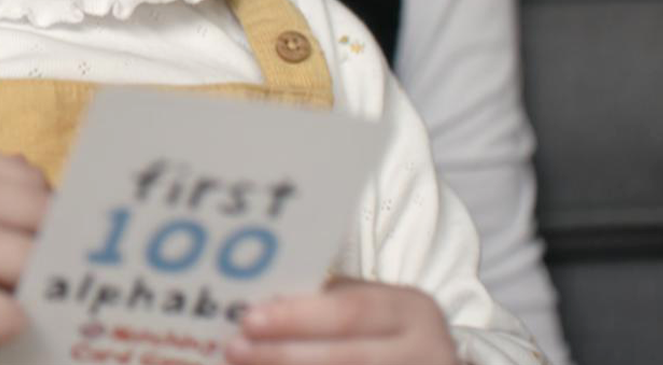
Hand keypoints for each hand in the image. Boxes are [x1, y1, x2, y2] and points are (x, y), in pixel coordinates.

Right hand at [0, 151, 49, 364]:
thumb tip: (40, 201)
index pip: (35, 180)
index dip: (42, 214)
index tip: (40, 240)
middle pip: (49, 219)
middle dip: (50, 249)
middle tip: (43, 277)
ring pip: (41, 265)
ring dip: (35, 288)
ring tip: (19, 301)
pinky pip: (15, 315)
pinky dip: (10, 326)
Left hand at [226, 278, 457, 364]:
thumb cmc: (384, 336)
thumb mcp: (370, 311)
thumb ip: (324, 305)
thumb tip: (259, 306)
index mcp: (413, 311)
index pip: (350, 311)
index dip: (298, 317)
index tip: (249, 320)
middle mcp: (428, 352)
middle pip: (346, 358)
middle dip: (284, 355)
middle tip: (234, 350)